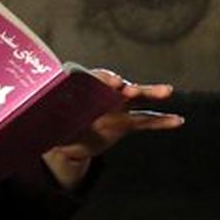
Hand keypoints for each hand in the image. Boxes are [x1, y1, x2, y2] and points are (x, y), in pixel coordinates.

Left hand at [43, 69, 184, 188]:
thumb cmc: (56, 127)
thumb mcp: (48, 126)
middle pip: (113, 84)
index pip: (87, 78)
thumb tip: (41, 126)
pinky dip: (162, 121)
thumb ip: (50, 124)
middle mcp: (100, 92)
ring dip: (151, 93)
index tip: (109, 82)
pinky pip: (146, 120)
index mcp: (79, 87)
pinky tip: (178, 121)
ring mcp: (116, 105)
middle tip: (123, 85)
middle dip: (119, 84)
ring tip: (168, 91)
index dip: (97, 79)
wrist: (68, 140)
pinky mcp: (126, 122)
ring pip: (136, 97)